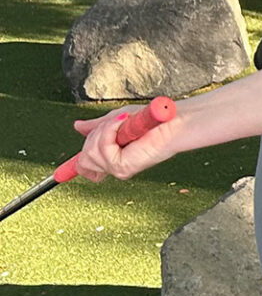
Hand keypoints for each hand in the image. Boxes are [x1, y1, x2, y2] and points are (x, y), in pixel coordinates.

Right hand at [68, 101, 185, 182]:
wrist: (169, 119)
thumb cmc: (149, 118)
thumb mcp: (115, 119)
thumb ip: (97, 126)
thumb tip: (77, 126)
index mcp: (111, 156)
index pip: (86, 167)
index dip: (71, 169)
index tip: (57, 176)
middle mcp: (114, 165)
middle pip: (84, 157)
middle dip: (95, 134)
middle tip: (116, 122)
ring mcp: (118, 168)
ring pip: (91, 153)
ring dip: (104, 131)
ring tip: (123, 123)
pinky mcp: (123, 168)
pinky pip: (103, 150)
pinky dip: (110, 132)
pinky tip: (124, 125)